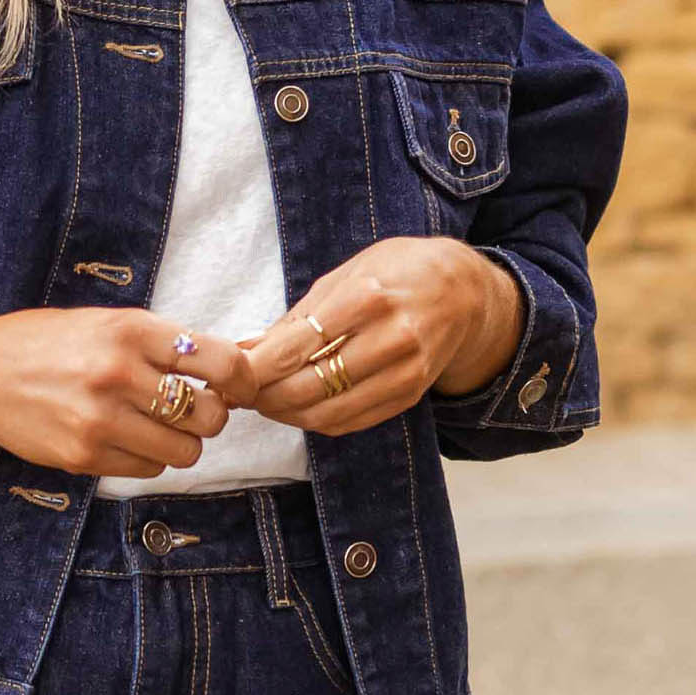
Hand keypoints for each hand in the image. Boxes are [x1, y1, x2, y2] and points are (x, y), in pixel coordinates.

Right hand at [0, 308, 256, 479]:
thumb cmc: (48, 343)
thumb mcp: (107, 322)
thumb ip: (162, 342)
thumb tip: (228, 368)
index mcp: (131, 330)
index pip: (221, 362)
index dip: (242, 380)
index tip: (238, 386)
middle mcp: (119, 374)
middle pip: (210, 415)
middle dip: (211, 416)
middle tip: (193, 409)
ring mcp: (101, 420)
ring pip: (185, 451)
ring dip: (182, 443)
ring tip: (158, 426)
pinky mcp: (85, 456)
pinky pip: (150, 469)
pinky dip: (150, 458)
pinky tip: (128, 439)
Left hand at [241, 240, 520, 436]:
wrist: (464, 291)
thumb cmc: (397, 272)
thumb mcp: (346, 274)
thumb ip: (297, 315)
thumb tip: (247, 348)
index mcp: (367, 297)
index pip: (295, 347)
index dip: (255, 370)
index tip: (231, 374)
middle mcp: (390, 337)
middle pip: (308, 387)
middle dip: (264, 397)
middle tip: (240, 393)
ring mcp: (405, 371)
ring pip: (328, 413)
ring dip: (286, 415)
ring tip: (265, 402)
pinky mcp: (411, 395)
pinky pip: (352, 422)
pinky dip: (317, 421)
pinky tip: (298, 409)